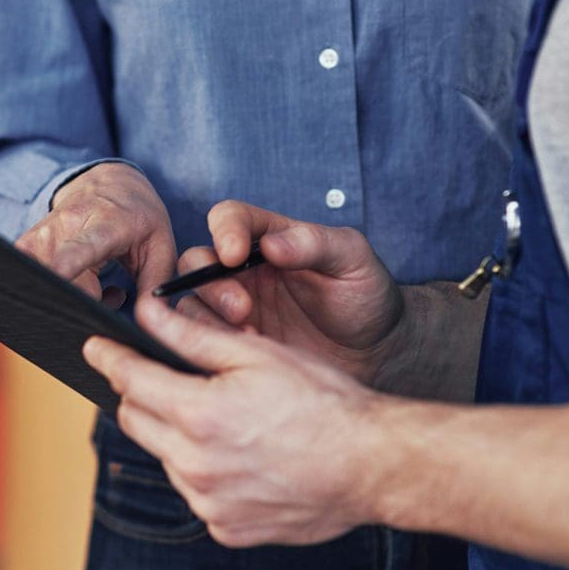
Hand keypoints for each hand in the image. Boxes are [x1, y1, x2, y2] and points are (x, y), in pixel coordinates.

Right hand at [16, 163, 175, 307]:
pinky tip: (73, 281)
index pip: (81, 247)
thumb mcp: (160, 247)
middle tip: (110, 294)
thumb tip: (146, 319)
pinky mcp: (27, 243)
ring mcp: (42, 232)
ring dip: (70, 295)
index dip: (67, 264)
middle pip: (59, 277)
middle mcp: (67, 224)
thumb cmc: (139, 217)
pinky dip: (53, 289)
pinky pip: (32, 278)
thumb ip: (154, 284)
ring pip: (44, 282)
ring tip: (95, 284)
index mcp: (106, 223)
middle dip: (82, 300)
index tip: (58, 278)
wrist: (110, 182)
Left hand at [83, 297, 391, 547]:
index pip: (130, 380)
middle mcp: (194, 466)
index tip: (94, 346)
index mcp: (198, 415)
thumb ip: (192, 336)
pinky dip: (206, 473)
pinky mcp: (226, 529)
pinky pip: (197, 495)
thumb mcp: (256, 354)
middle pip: (136, 422)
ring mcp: (208, 504)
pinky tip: (243, 457)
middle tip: (162, 377)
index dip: (108, 357)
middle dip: (142, 395)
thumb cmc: (323, 402)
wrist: (371, 466)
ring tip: (224, 419)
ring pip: (167, 458)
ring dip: (178, 436)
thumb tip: (145, 313)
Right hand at [170, 201, 407, 385]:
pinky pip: (202, 338)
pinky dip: (213, 343)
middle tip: (241, 307)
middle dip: (209, 282)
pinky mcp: (236, 341)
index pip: (230, 218)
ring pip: (193, 301)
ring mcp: (237, 306)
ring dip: (208, 316)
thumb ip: (314, 244)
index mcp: (270, 237)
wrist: (375, 352)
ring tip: (248, 333)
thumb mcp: (352, 259)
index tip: (234, 253)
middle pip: (197, 260)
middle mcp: (245, 269)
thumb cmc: (366, 295)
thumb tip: (271, 245)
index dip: (224, 230)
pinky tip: (249, 350)